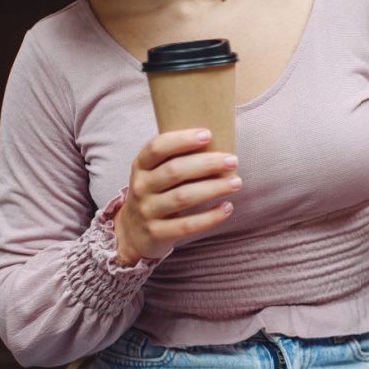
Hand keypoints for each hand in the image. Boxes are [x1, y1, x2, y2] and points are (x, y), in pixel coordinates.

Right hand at [113, 128, 239, 265]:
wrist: (131, 232)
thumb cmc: (155, 193)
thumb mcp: (155, 173)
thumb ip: (175, 159)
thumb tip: (218, 143)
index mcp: (141, 166)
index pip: (157, 147)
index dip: (182, 140)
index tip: (208, 135)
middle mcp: (141, 186)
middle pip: (175, 170)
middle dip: (207, 164)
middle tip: (232, 161)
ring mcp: (147, 211)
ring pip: (183, 197)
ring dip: (213, 188)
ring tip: (236, 182)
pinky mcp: (156, 233)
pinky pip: (187, 225)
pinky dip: (210, 217)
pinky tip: (227, 207)